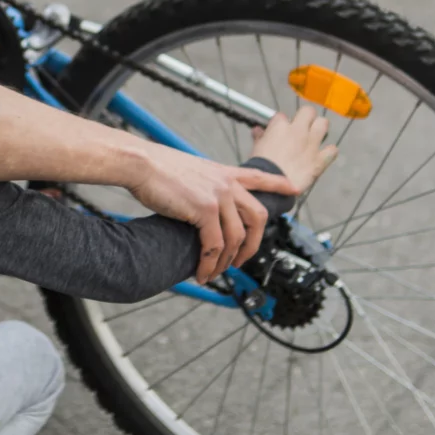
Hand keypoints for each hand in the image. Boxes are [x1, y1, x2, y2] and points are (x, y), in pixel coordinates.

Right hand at [125, 141, 298, 283]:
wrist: (140, 162)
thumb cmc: (154, 166)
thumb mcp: (187, 170)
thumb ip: (202, 185)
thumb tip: (198, 202)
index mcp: (223, 172)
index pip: (259, 176)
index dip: (279, 183)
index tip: (294, 188)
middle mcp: (226, 183)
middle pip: (257, 216)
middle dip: (254, 244)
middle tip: (242, 260)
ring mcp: (218, 196)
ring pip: (236, 237)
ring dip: (227, 261)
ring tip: (215, 272)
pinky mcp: (204, 210)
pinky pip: (214, 245)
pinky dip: (209, 263)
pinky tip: (201, 272)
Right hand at [249, 107, 337, 193]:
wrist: (272, 184)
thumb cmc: (262, 166)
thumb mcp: (256, 148)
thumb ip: (259, 137)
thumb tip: (257, 131)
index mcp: (280, 126)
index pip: (282, 116)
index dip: (281, 123)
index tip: (279, 130)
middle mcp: (298, 130)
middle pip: (308, 111)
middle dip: (306, 117)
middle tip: (302, 126)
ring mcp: (311, 144)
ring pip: (323, 123)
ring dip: (319, 128)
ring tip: (314, 136)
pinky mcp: (320, 159)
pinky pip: (332, 150)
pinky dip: (329, 152)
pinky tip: (323, 155)